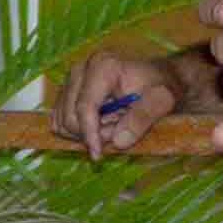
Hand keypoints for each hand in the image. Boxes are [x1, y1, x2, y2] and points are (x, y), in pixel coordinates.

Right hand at [52, 50, 209, 158]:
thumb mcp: (163, 101)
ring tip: (113, 125)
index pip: (85, 107)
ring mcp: (71, 79)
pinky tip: (100, 125)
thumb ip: (144, 117)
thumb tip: (118, 141)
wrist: (158, 78)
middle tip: (120, 132)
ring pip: (62, 121)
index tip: (98, 156)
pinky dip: (78, 130)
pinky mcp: (67, 90)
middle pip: (70, 116)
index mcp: (103, 66)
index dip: (90, 135)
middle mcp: (82, 68)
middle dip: (93, 133)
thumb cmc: (162, 87)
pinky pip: (59, 121)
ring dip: (86, 133)